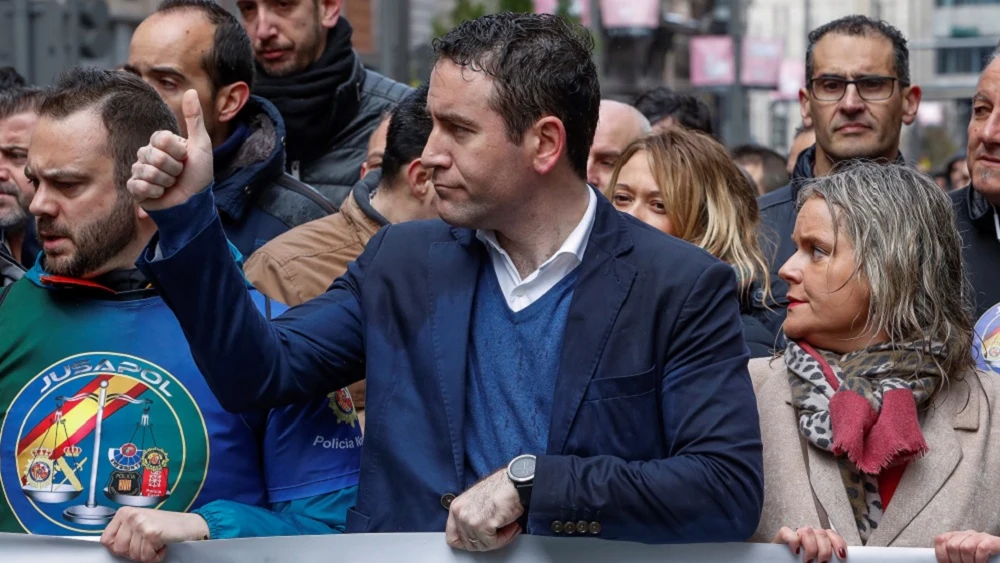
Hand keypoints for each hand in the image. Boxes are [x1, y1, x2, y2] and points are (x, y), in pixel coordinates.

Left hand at [100, 507, 208, 562]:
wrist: (190, 525)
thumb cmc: (166, 526)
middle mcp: (131, 515)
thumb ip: (124, 532)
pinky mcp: (151, 533)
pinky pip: (145, 556)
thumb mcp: (140, 525)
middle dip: (134, 552)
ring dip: (146, 554)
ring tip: (157, 543)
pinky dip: (156, 556)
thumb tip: (109, 547)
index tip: (133, 544)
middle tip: (148, 543)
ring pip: (132, 554)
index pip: (106, 540)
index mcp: (124, 512)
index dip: (119, 548)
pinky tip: (163, 545)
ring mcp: (140, 523)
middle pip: (118, 549)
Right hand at [128, 89, 213, 210]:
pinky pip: (138, 186)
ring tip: (171, 185)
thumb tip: (192, 90)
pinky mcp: (135, 188)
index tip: (185, 158)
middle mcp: (147, 154)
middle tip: (179, 174)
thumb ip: (195, 119)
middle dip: (173, 169)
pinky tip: (161, 194)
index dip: (177, 151)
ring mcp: (139, 170)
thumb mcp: (201, 145)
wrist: (195, 202)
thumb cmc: (199, 174)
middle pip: (154, 156)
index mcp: (160, 142)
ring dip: (166, 182)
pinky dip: (155, 193)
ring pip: (147, 172)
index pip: (161, 139)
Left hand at [445, 468, 522, 551]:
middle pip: (470, 544)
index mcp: (456, 507)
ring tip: (509, 527)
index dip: (468, 543)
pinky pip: (494, 542)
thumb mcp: (477, 502)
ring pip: (483, 545)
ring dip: (500, 539)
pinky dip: (506, 537)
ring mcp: (469, 520)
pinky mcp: (482, 525)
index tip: (481, 541)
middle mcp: (459, 514)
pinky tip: (512, 526)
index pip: (453, 538)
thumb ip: (471, 518)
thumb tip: (476, 536)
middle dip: (488, 542)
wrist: (515, 482)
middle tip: (501, 533)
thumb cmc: (501, 488)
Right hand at [772, 526, 846, 561]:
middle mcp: (810, 535)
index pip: (832, 534)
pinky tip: (796, 551)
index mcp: (820, 540)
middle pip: (821, 533)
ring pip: (807, 531)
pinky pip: (787, 532)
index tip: (842, 556)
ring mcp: (796, 534)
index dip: (838, 543)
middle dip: (824, 550)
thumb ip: (825, 561)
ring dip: (811, 547)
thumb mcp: (818, 562)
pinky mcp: (782, 536)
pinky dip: (793, 541)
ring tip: (809, 561)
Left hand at [935, 530, 999, 562]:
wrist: (998, 554)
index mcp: (957, 536)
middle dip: (955, 561)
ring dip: (968, 561)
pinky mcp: (991, 541)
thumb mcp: (964, 556)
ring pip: (965, 548)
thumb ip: (953, 556)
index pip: (940, 540)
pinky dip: (980, 560)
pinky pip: (981, 549)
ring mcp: (979, 536)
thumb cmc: (982, 557)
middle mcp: (967, 534)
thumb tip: (941, 562)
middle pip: (952, 545)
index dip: (941, 555)